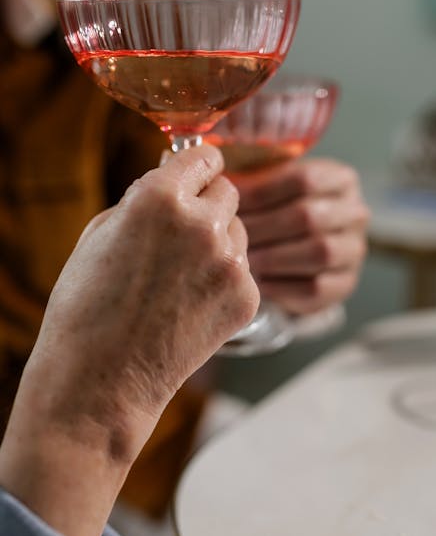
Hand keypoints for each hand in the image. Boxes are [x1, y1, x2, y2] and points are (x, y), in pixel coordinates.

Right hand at [0, 144, 258, 535]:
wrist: (101, 378)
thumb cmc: (88, 305)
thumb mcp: (101, 231)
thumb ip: (144, 197)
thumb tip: (174, 179)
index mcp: (161, 197)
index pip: (206, 157)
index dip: (199, 166)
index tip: (198, 174)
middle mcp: (203, 224)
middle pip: (229, 193)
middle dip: (209, 205)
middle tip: (184, 233)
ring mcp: (230, 263)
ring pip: (239, 233)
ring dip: (219, 242)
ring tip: (181, 276)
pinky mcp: (246, 298)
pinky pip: (243, 272)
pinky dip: (224, 281)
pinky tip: (192, 303)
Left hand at [236, 158, 368, 314]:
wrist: (303, 252)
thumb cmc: (280, 211)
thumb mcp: (273, 186)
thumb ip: (254, 180)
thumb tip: (220, 184)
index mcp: (340, 179)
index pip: (304, 179)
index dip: (262, 192)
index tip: (229, 203)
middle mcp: (355, 213)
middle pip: (309, 217)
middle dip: (262, 228)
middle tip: (228, 237)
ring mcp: (354, 249)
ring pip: (318, 252)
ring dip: (273, 257)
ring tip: (242, 259)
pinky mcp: (345, 283)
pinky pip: (316, 287)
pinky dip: (282, 286)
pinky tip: (257, 283)